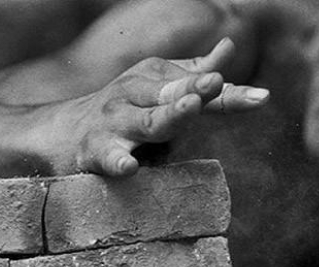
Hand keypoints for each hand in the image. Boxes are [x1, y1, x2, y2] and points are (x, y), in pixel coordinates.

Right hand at [63, 37, 268, 176]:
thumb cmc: (120, 113)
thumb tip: (228, 47)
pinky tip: (130, 167)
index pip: (196, 85)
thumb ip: (193, 76)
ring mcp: (112, 122)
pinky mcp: (92, 150)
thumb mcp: (155, 90)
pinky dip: (117, 161)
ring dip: (167, 115)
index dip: (227, 93)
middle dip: (192, 90)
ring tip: (188, 109)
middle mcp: (134, 95)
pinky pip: (107, 157)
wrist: (58, 134)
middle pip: (170, 95)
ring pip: (144, 122)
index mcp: (153, 79)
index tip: (260, 98)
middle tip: (214, 84)